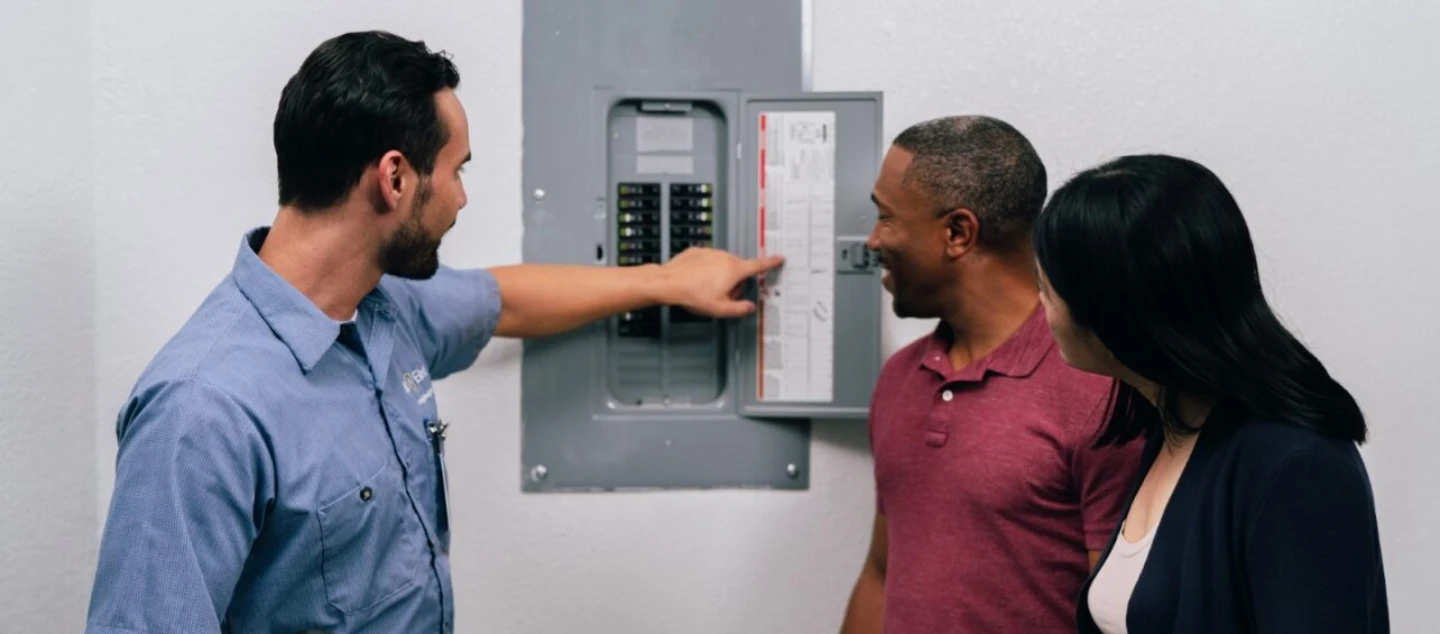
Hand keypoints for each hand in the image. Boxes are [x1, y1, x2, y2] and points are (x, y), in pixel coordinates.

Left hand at [657, 247, 784, 317]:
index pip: (759, 266)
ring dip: (719, 276)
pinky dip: (705, 270)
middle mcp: (724, 257)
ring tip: (704, 289)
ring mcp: (711, 252)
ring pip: (722, 265)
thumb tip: (748, 307)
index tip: (779, 258)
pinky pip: (708, 261)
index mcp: (734, 270)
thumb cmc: (693, 294)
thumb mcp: (720, 309)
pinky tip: (696, 281)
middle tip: (721, 296)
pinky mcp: (698, 251)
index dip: (771, 263)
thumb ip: (739, 309)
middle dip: (734, 282)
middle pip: (738, 270)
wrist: (668, 282)